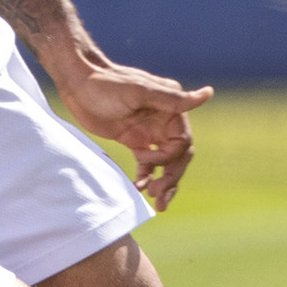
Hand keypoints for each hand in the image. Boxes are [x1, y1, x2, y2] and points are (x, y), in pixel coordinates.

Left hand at [53, 61, 215, 214]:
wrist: (78, 83)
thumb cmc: (106, 84)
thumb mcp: (139, 91)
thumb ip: (173, 100)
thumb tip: (209, 93)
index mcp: (171, 109)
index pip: (183, 142)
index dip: (168, 157)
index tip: (143, 157)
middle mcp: (164, 121)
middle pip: (178, 157)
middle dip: (171, 178)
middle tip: (158, 196)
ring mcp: (149, 132)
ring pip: (165, 163)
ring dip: (164, 182)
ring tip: (157, 203)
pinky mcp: (134, 140)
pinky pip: (147, 163)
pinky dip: (146, 176)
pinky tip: (139, 188)